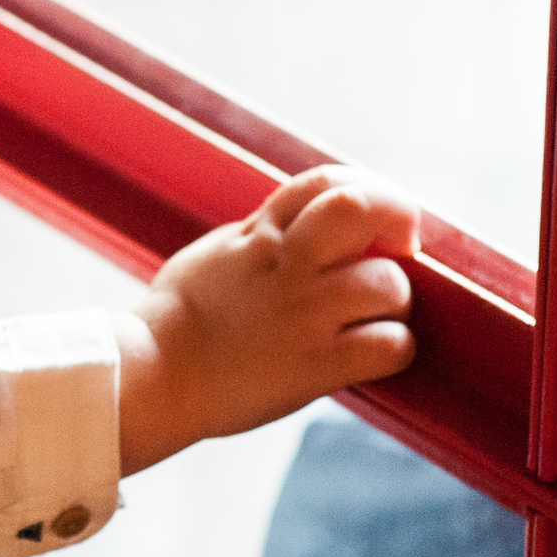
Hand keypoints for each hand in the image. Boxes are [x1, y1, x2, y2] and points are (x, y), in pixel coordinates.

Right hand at [113, 166, 419, 474]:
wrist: (153, 374)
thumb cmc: (177, 319)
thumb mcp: (218, 254)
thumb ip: (265, 236)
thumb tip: (303, 225)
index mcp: (260, 234)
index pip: (327, 182)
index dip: (369, 189)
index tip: (379, 218)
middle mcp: (285, 265)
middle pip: (361, 210)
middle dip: (399, 217)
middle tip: (403, 245)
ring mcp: (302, 314)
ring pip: (389, 284)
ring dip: (395, 300)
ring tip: (376, 316)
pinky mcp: (316, 366)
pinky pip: (389, 346)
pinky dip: (394, 347)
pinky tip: (374, 352)